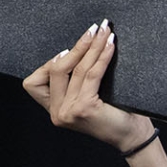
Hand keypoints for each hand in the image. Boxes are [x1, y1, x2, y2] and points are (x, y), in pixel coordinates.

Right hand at [22, 20, 155, 151]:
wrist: (132, 137)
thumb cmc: (114, 116)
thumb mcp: (86, 98)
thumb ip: (73, 83)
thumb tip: (74, 49)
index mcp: (54, 110)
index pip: (34, 82)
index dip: (49, 63)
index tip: (68, 50)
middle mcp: (57, 113)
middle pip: (56, 70)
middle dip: (77, 46)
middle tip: (92, 29)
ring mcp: (69, 111)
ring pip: (76, 69)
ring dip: (91, 46)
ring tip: (104, 31)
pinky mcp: (84, 108)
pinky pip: (91, 74)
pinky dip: (101, 56)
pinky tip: (109, 45)